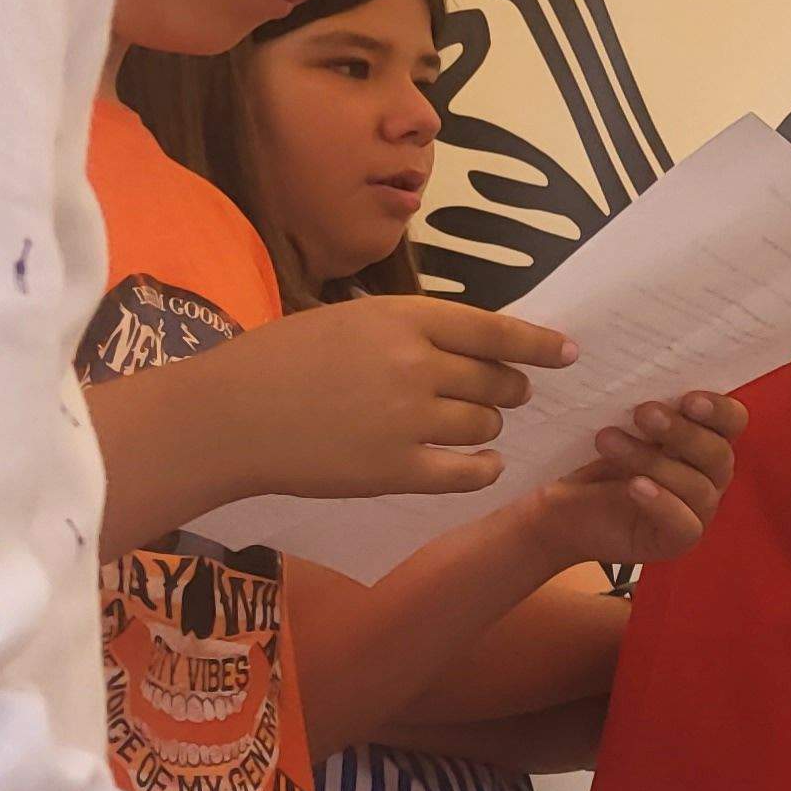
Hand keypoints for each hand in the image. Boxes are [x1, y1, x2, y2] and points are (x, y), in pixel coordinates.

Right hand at [209, 295, 577, 500]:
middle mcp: (414, 365)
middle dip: (510, 389)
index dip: (537, 343)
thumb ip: (407, 330)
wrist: (223, 417)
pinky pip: (468, 472)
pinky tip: (481, 464)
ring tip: (467, 425)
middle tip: (507, 394)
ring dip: (487, 425)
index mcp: (400, 318)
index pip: (493, 330)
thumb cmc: (277, 361)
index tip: (567, 352)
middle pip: (498, 380)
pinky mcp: (396, 470)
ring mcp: (407, 419)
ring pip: (486, 424)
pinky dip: (484, 469)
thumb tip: (474, 344)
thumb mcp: (345, 320)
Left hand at [513, 393, 745, 565]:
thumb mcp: (618, 424)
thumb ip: (641, 404)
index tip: (689, 398)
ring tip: (608, 441)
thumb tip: (642, 364)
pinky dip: (662, 502)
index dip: (720, 409)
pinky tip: (635, 486)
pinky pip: (684, 523)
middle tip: (642, 413)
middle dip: (682, 432)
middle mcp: (708, 474)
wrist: (559, 508)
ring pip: (696, 486)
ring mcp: (697, 509)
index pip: (732, 421)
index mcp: (702, 439)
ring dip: (653, 461)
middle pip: (718, 453)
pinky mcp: (678, 538)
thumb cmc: (593, 460)